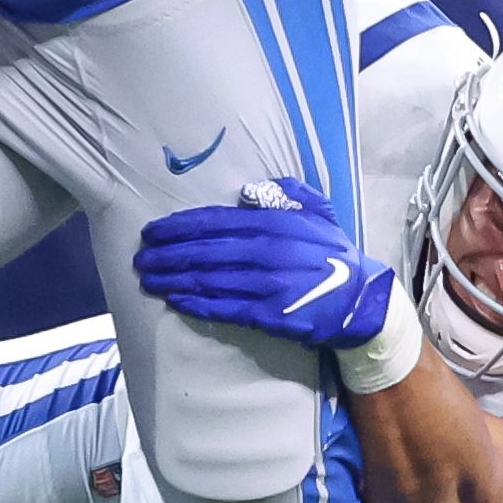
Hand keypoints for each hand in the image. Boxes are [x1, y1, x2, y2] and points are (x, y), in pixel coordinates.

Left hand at [134, 177, 394, 348]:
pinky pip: (225, 308)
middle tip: (140, 259)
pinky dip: (197, 304)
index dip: (178, 227)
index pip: (214, 222)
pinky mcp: (270, 314)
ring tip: (148, 279)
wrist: (363, 301)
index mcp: (274, 223)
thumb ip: (286, 193)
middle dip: (166, 255)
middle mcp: (267, 251)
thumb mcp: (317, 212)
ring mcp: (268, 284)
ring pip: (209, 280)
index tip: (151, 231)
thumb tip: (249, 188)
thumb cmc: (333, 255)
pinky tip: (176, 301)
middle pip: (203, 251)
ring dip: (173, 280)